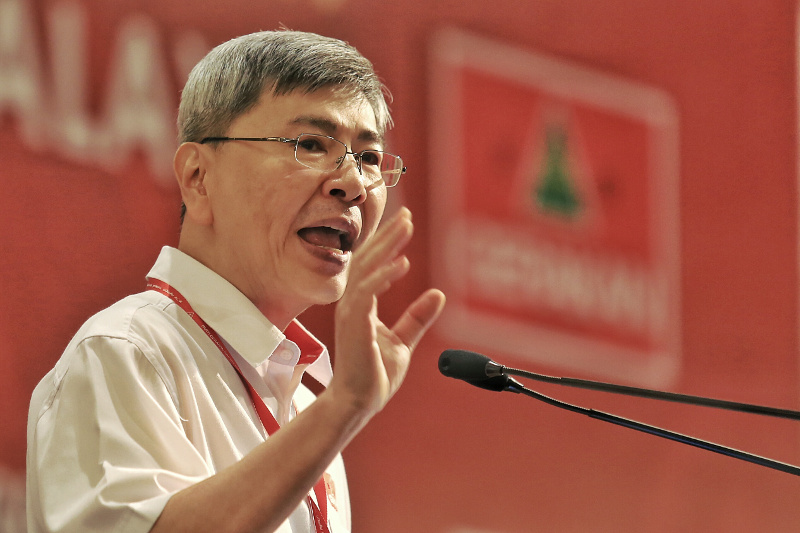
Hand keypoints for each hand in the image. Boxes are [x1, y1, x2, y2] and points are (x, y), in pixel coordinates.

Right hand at [330, 207, 445, 415]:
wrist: (359, 402)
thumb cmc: (375, 374)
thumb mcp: (403, 341)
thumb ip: (418, 317)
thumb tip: (438, 293)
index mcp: (360, 305)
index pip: (371, 265)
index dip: (387, 242)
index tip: (405, 222)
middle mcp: (352, 304)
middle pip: (367, 259)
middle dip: (388, 235)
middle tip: (407, 215)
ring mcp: (351, 313)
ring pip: (366, 270)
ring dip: (386, 247)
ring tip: (406, 228)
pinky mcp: (355, 326)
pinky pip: (366, 294)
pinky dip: (382, 276)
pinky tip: (400, 263)